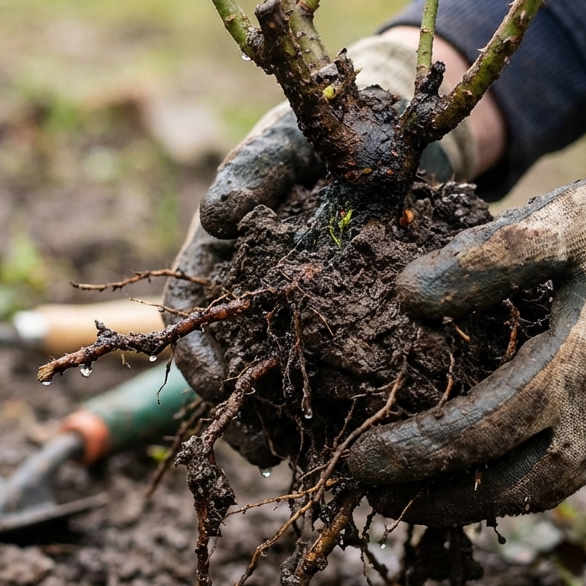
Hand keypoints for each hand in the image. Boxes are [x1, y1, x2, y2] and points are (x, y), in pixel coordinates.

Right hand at [165, 34, 485, 462]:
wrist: (396, 130)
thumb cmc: (328, 127)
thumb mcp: (290, 138)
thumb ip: (253, 171)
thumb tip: (219, 217)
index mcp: (222, 252)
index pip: (188, 315)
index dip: (194, 352)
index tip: (213, 383)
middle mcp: (252, 292)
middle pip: (231, 366)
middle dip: (240, 412)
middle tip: (266, 450)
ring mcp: (300, 313)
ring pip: (278, 380)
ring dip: (285, 424)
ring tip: (306, 457)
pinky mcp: (349, 323)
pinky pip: (336, 373)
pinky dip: (336, 407)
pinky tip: (355, 433)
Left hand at [346, 127, 585, 525]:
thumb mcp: (566, 220)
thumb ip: (483, 261)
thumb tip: (403, 298)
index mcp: (579, 366)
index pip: (478, 435)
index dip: (415, 455)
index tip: (360, 459)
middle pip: (511, 488)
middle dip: (439, 501)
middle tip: (377, 498)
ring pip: (546, 488)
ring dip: (478, 500)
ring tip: (419, 497)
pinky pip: (573, 468)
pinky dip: (521, 480)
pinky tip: (486, 467)